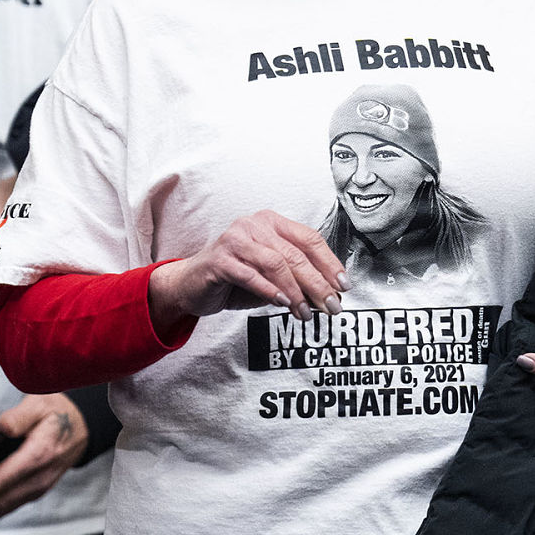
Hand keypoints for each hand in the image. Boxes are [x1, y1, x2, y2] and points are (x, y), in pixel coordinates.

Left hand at [0, 393, 86, 518]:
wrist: (82, 426)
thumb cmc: (57, 412)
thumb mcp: (40, 402)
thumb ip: (21, 415)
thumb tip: (3, 426)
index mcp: (39, 453)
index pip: (5, 479)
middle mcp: (39, 476)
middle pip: (0, 501)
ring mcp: (38, 487)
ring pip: (3, 508)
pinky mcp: (36, 490)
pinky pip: (9, 505)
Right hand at [148, 210, 347, 336]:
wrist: (192, 285)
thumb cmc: (234, 278)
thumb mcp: (271, 275)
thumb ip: (296, 277)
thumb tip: (329, 293)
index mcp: (271, 222)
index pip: (309, 239)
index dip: (329, 263)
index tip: (343, 286)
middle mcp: (253, 225)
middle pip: (295, 254)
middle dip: (317, 283)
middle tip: (330, 306)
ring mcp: (234, 239)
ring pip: (275, 263)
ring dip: (295, 292)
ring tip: (304, 313)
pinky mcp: (219, 259)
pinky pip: (250, 275)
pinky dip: (269, 290)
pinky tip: (281, 303)